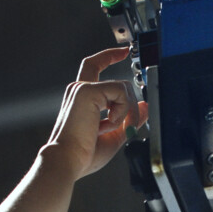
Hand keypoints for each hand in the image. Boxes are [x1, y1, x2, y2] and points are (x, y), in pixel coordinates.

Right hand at [42, 47, 149, 179]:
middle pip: (120, 84)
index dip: (110, 56)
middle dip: (132, 107)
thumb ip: (128, 119)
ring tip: (112, 130)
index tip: (124, 50)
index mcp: (82, 98)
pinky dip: (121, 112)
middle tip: (130, 127)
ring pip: (124, 89)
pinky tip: (107, 125)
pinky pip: (120, 93)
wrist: (68, 161)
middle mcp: (79, 89)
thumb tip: (144, 106)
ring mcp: (82, 87)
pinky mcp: (87, 90)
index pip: (94, 66)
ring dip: (127, 113)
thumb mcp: (114, 135)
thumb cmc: (83, 154)